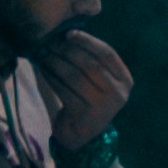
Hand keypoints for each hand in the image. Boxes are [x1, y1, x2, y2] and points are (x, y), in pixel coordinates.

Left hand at [40, 27, 138, 148]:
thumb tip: (67, 32)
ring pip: (75, 76)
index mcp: (125, 80)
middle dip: (67, 51)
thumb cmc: (88, 100)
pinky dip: (50, 77)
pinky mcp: (85, 115)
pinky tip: (42, 69)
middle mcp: (118, 93)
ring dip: (56, 62)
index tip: (68, 33)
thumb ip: (91, 60)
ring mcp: (103, 106)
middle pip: (90, 64)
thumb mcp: (98, 81)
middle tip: (50, 42)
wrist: (82, 135)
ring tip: (43, 53)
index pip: (107, 54)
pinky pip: (64, 90)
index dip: (87, 41)